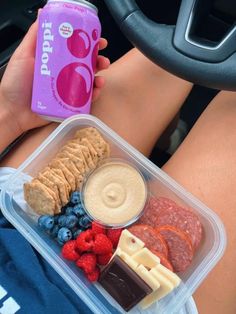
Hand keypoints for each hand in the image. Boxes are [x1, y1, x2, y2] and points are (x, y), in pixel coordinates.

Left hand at [0, 14, 109, 134]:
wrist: (13, 112)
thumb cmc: (15, 85)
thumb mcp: (23, 55)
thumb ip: (34, 36)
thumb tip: (42, 13)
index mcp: (55, 60)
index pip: (75, 49)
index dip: (88, 43)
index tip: (97, 40)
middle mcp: (63, 74)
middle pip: (85, 64)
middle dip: (98, 61)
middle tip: (103, 60)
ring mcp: (66, 89)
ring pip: (88, 81)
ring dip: (99, 78)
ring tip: (100, 78)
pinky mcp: (68, 104)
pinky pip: (85, 100)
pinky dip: (93, 95)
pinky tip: (95, 91)